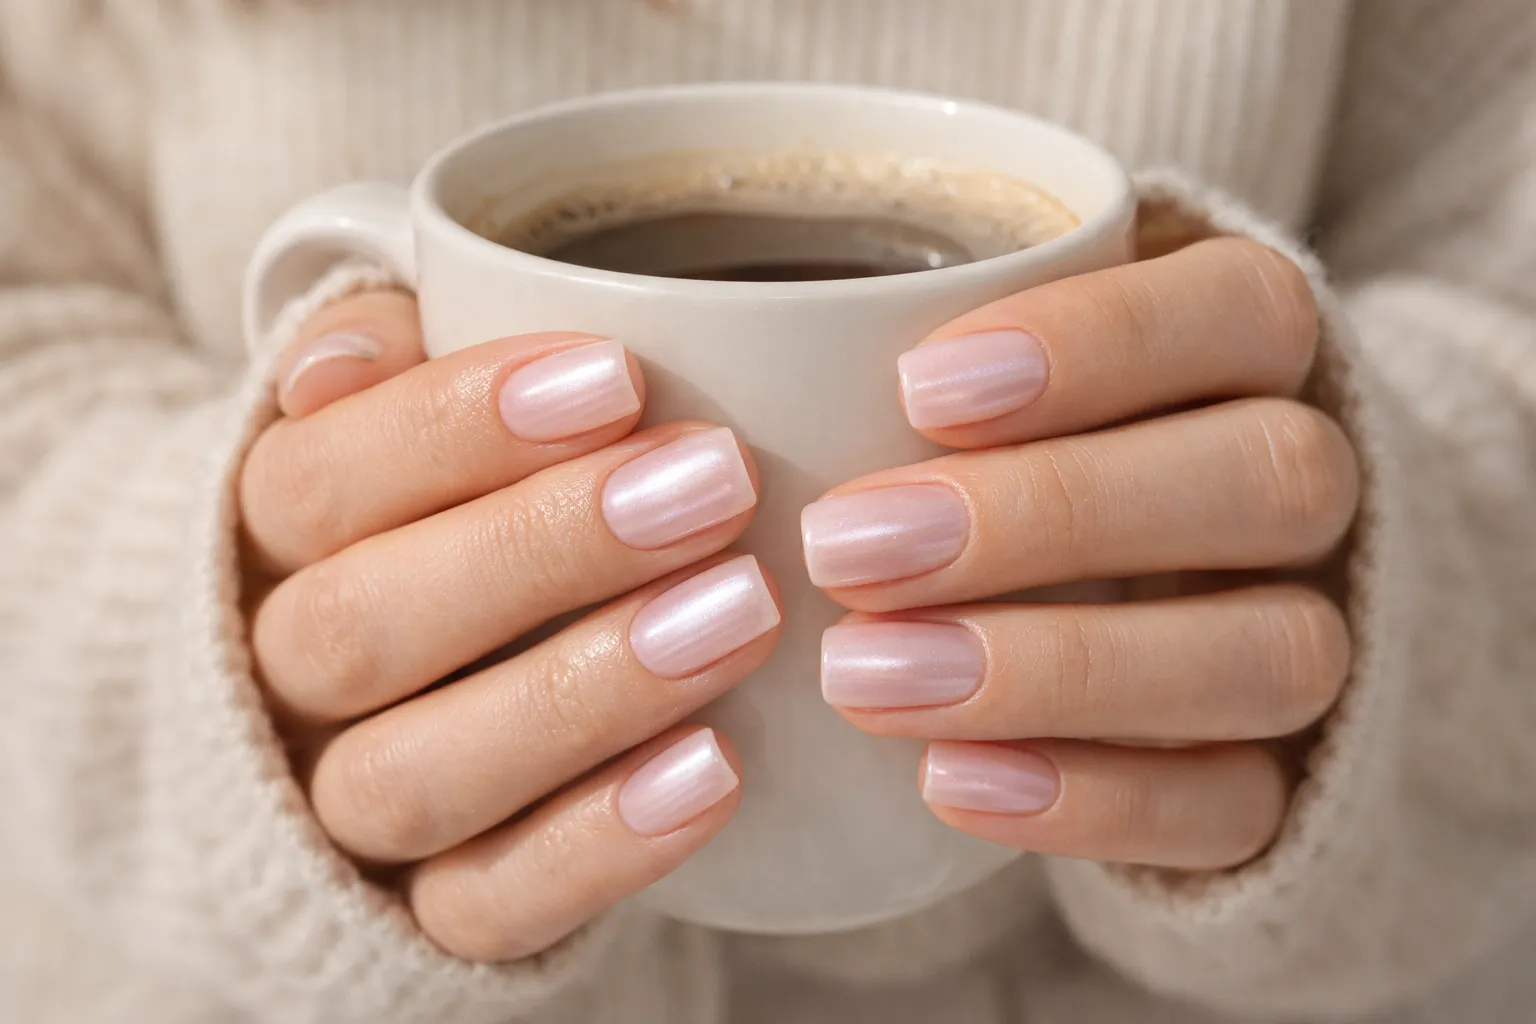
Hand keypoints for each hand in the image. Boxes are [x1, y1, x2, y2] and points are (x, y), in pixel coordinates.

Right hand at [239, 291, 781, 959]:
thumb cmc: (421, 521)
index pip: (319, 480)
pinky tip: (715, 768)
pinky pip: (485, 904)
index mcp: (262, 544)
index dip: (457, 425)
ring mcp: (341, 812)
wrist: (357, 709)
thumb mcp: (387, 423)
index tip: (620, 376)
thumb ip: (376, 367)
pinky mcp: (421, 918)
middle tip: (715, 483)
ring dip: (585, 692)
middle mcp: (281, 685)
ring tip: (742, 611)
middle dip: (544, 548)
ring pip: (419, 774)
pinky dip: (595, 846)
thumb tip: (347, 358)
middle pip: (364, 627)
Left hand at [805, 238, 1358, 869]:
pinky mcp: (1279, 777)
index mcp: (1249, 349)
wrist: (1126, 586)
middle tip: (847, 548)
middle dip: (1053, 514)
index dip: (1099, 342)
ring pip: (1276, 652)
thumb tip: (655, 326)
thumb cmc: (1008, 435)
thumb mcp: (963, 354)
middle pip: (1267, 478)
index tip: (917, 386)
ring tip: (865, 680)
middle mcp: (1307, 489)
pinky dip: (1097, 800)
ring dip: (1062, 668)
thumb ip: (882, 333)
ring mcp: (1310, 636)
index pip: (1241, 309)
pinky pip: (1238, 804)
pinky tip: (949, 786)